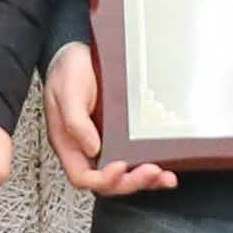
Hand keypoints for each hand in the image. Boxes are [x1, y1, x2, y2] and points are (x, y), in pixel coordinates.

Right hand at [47, 42, 178, 196]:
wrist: (78, 52)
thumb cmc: (67, 70)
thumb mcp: (67, 92)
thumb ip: (75, 122)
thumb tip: (92, 148)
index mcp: (68, 144)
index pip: (83, 176)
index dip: (102, 179)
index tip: (120, 167)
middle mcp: (86, 148)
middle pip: (108, 181)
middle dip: (131, 181)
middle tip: (150, 171)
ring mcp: (104, 142)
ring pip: (124, 174)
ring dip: (145, 180)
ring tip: (164, 176)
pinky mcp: (119, 134)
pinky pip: (134, 157)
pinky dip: (150, 166)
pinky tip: (165, 169)